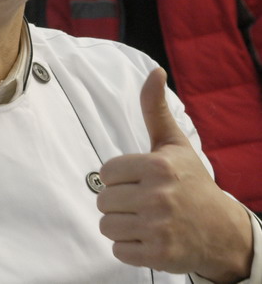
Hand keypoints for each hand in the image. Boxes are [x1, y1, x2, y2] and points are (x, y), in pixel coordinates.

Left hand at [97, 67, 252, 282]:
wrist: (221, 230)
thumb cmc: (191, 181)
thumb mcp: (174, 143)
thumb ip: (155, 108)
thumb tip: (155, 70)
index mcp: (158, 166)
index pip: (106, 172)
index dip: (117, 177)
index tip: (135, 180)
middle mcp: (158, 196)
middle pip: (103, 200)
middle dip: (117, 202)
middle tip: (139, 201)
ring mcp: (159, 227)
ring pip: (107, 226)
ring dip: (119, 225)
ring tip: (141, 219)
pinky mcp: (159, 255)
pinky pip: (119, 251)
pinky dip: (128, 247)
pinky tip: (146, 237)